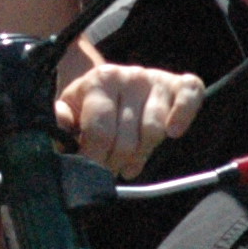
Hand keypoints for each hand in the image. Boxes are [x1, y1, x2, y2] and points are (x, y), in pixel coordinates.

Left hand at [55, 61, 203, 178]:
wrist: (115, 81)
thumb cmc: (91, 104)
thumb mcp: (70, 110)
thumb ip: (60, 120)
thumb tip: (58, 127)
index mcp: (98, 81)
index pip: (99, 131)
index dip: (94, 160)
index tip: (90, 173)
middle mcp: (127, 75)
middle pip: (127, 139)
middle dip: (116, 163)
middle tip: (110, 169)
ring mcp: (154, 79)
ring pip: (153, 132)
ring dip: (142, 154)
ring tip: (130, 161)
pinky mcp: (178, 84)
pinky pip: (188, 97)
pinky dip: (183, 116)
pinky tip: (172, 132)